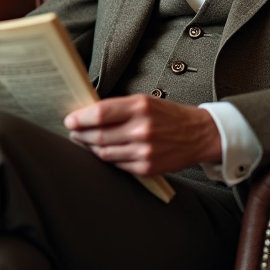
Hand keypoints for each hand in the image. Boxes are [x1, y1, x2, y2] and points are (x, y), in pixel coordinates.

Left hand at [63, 94, 221, 175]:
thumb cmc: (169, 115)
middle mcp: (142, 129)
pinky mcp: (146, 167)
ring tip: (85, 141)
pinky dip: (106, 158)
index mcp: (140, 107)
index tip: (70, 120)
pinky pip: (116, 164)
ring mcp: (144, 151)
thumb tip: (87, 114)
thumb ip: (118, 107)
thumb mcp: (145, 101)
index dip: (80, 118)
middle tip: (73, 132)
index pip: (100, 114)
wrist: (199, 134)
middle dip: (80, 135)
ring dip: (90, 148)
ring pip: (104, 152)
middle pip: (98, 136)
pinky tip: (104, 152)